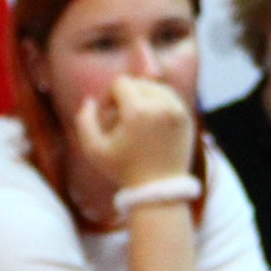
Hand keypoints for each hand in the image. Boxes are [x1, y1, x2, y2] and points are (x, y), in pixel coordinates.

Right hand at [72, 75, 195, 192]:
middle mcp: (161, 106)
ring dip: (143, 96)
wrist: (159, 188)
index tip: (108, 113)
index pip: (121, 83)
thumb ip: (84, 121)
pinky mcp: (186, 118)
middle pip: (139, 82)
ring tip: (135, 117)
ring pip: (156, 88)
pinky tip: (149, 121)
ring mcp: (177, 111)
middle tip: (121, 117)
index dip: (109, 95)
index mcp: (138, 111)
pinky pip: (170, 98)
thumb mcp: (94, 150)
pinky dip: (158, 103)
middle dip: (127, 94)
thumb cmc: (123, 171)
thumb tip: (90, 100)